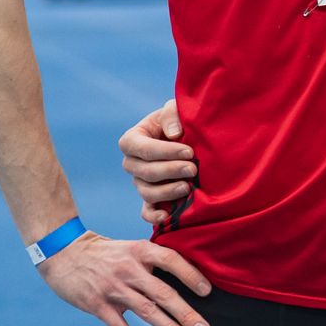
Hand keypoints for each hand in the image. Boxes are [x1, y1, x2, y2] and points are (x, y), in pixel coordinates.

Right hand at [38, 231, 210, 325]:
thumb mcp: (132, 247)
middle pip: (163, 293)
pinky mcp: (99, 306)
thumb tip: (189, 273)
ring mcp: (114, 289)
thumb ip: (155, 260)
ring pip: (146, 312)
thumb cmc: (106, 252)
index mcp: (141, 251)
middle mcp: (129, 269)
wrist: (64, 253)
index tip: (208, 291)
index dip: (190, 275)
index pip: (171, 260)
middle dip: (186, 313)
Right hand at [121, 99, 194, 226]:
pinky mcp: (151, 197)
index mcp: (132, 140)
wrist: (188, 138)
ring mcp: (140, 182)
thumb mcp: (175, 109)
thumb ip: (171, 115)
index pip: (142, 148)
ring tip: (188, 187)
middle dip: (171, 171)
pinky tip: (166, 217)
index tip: (189, 151)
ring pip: (147, 192)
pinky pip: (146, 211)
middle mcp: (132, 163)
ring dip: (167, 192)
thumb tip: (173, 134)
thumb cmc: (178, 120)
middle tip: (194, 168)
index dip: (165, 152)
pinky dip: (153, 216)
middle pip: (145, 172)